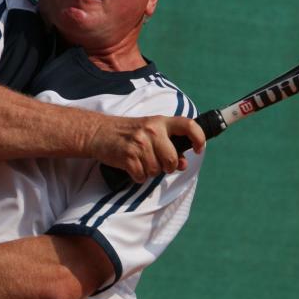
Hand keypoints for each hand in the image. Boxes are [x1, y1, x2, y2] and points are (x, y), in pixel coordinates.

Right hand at [90, 114, 204, 182]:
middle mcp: (152, 130)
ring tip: (140, 161)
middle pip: (172, 159)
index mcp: (161, 122)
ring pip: (156, 170)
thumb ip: (169, 145)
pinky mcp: (128, 156)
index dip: (199, 138)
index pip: (188, 125)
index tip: (198, 149)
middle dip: (168, 167)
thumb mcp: (150, 133)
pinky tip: (132, 167)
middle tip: (158, 163)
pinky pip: (142, 176)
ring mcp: (139, 143)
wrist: (98, 132)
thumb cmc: (128, 133)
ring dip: (150, 171)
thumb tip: (183, 164)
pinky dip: (138, 176)